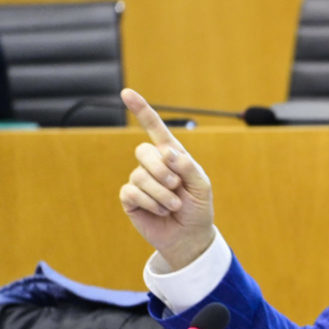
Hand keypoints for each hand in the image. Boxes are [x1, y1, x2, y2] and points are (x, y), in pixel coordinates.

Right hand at [119, 88, 214, 269]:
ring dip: (161, 193)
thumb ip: (188, 167)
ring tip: (173, 204)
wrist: (190, 236)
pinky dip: (151, 203)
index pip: (155, 129)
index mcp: (172, 156)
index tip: (126, 93)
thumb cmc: (198, 208)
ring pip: (140, 175)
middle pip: (143, 151)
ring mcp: (140, 180)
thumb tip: (167, 152)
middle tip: (176, 186)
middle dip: (162, 170)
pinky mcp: (130, 199)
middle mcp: (153, 165)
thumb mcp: (202, 186)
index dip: (141, 110)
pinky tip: (161, 211)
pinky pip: (132, 192)